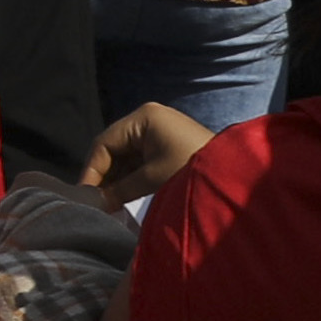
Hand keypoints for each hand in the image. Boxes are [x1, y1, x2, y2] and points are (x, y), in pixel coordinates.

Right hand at [81, 101, 214, 206]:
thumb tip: (97, 202)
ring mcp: (157, 131)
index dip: (92, 170)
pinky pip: (139, 159)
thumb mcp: (154, 179)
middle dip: (104, 175)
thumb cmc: (192, 170)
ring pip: (125, 155)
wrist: (236, 175)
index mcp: (142, 118)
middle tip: (93, 201)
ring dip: (117, 178)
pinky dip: (130, 177)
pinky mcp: (166, 145)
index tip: (84, 194)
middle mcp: (146, 119)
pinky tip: (122, 194)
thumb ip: (121, 189)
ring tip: (106, 202)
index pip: (104, 143)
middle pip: (113, 148)